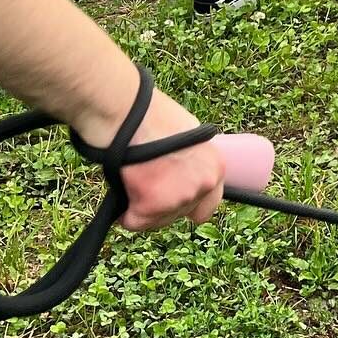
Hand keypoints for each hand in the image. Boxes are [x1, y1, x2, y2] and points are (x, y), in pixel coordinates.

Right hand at [76, 89, 224, 231]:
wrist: (129, 114)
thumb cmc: (153, 118)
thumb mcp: (188, 137)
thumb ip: (192, 162)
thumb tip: (182, 174)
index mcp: (215, 168)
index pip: (209, 205)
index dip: (187, 204)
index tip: (171, 198)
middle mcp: (203, 185)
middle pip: (180, 213)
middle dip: (163, 205)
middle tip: (146, 186)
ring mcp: (180, 198)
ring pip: (157, 220)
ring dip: (143, 209)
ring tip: (133, 183)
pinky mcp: (152, 206)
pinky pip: (134, 223)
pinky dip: (125, 216)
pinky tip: (121, 196)